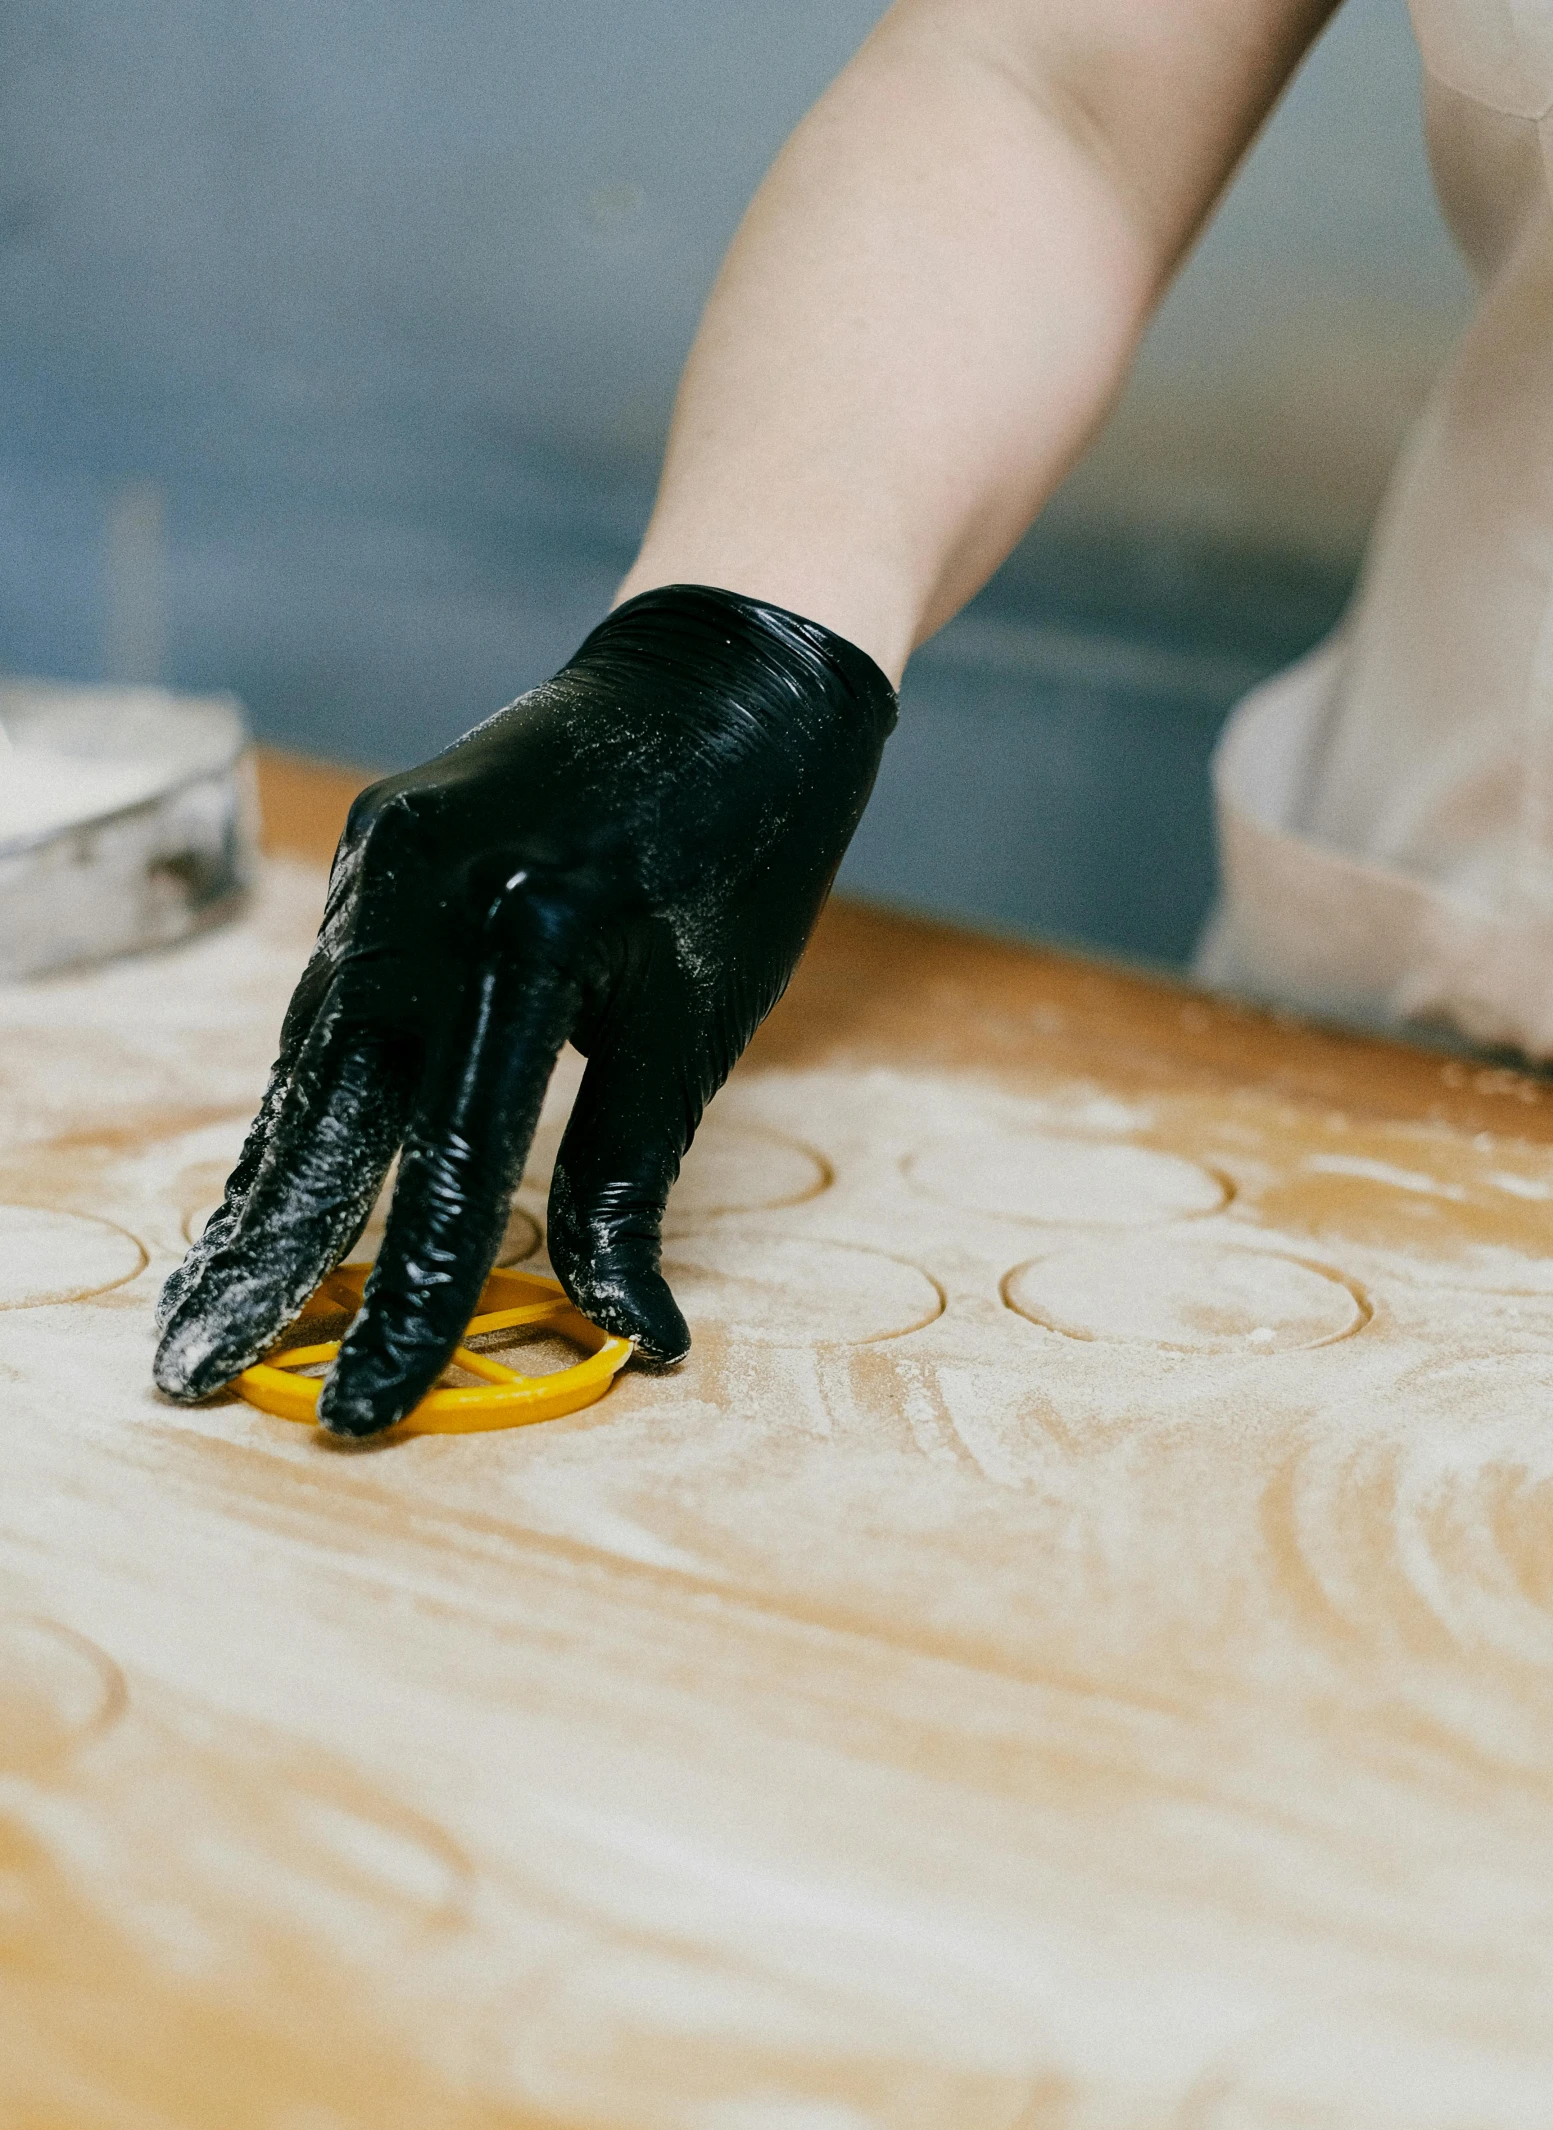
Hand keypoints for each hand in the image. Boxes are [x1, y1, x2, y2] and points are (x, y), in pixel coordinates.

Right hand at [153, 586, 896, 1434]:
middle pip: (323, 1117)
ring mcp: (383, 863)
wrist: (721, 678)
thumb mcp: (694, 1030)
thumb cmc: (737, 863)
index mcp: (526, 937)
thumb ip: (631, 1183)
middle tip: (195, 1370)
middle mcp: (425, 895)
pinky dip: (304, 1098)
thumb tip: (630, 1335)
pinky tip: (271, 1178)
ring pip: (310, 1061)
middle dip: (261, 1257)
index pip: (445, 1164)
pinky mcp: (374, 850)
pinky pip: (328, 1001)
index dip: (405, 1301)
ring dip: (264, 1186)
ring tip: (214, 1302)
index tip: (364, 1407)